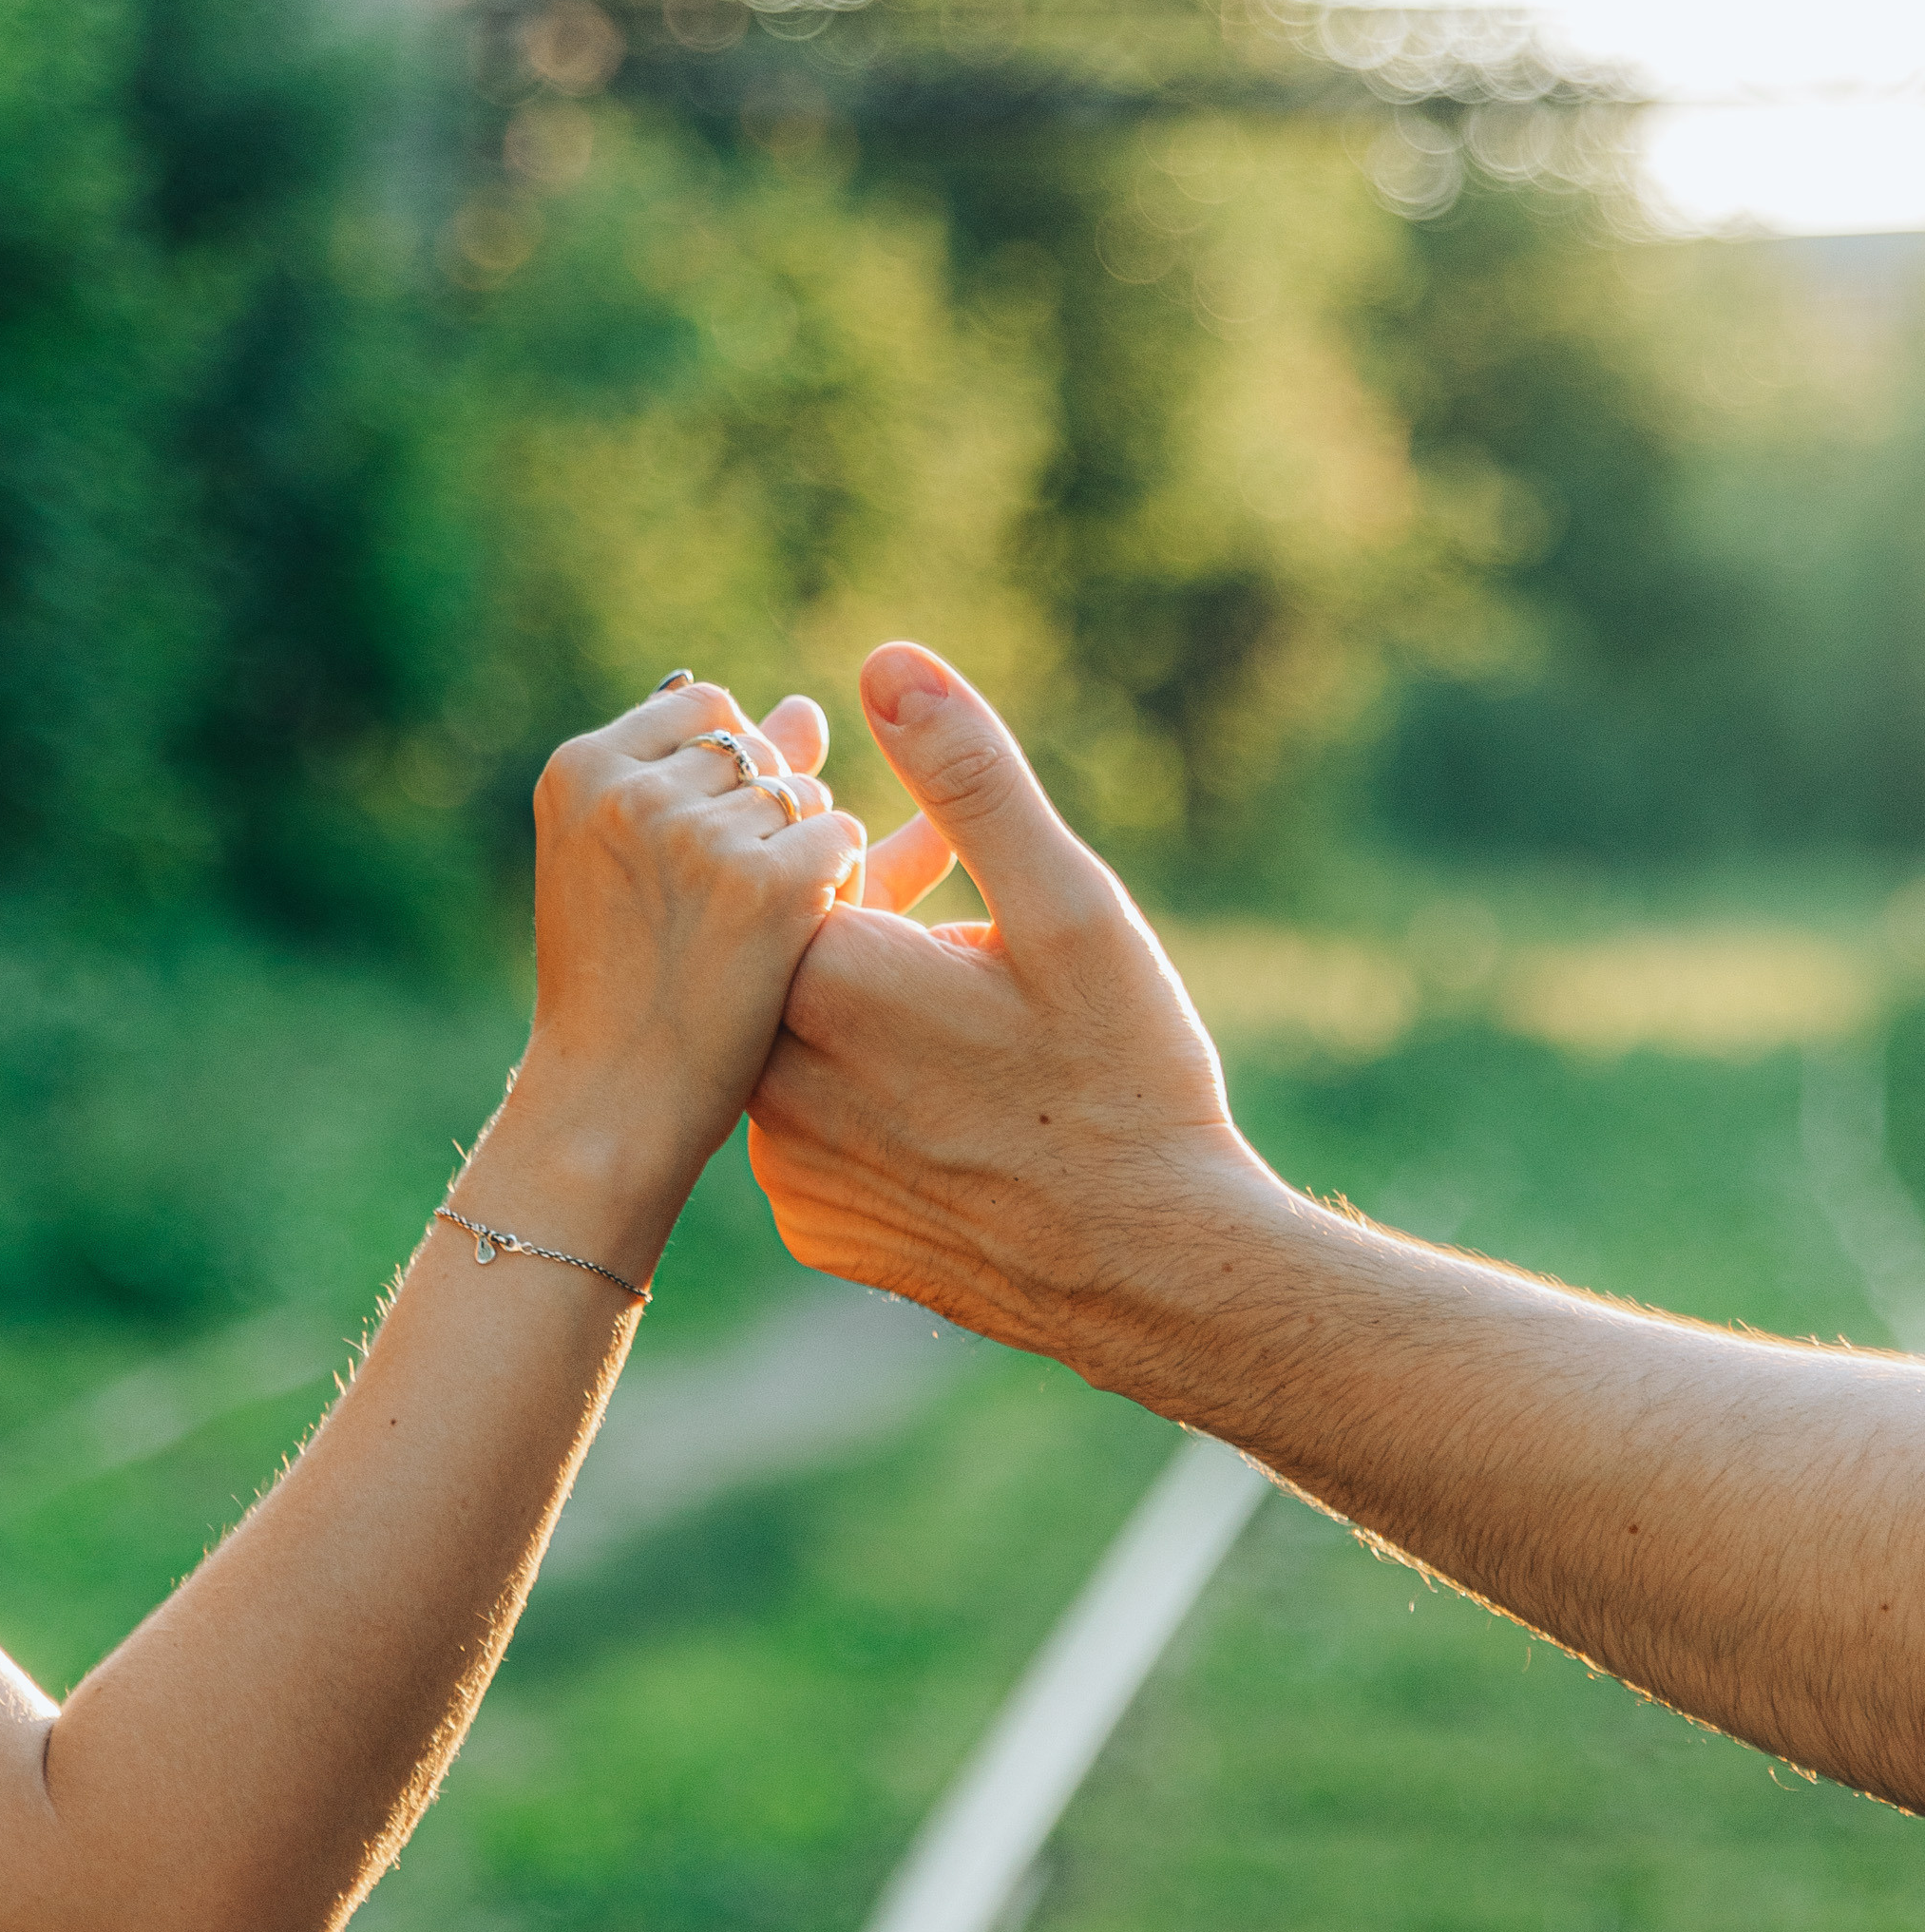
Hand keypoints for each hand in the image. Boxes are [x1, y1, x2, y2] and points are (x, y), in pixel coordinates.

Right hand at [478, 678, 864, 1265]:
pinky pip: (843, 840)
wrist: (611, 1104)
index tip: (706, 857)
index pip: (704, 706)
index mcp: (579, 768)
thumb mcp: (619, 863)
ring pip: (806, 794)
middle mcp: (632, 788)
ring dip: (803, 853)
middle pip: (758, 749)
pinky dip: (838, 888)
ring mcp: (699, 835)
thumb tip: (806, 710)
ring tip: (751, 933)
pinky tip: (793, 944)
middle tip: (725, 910)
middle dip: (767, 815)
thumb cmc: (619, 989)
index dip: (730, 775)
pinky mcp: (768, 886)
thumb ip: (700, 777)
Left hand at [749, 646, 1274, 1398]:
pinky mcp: (812, 1228)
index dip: (874, 848)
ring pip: (799, 1048)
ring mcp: (785, 1165)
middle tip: (959, 927)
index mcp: (821, 979)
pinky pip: (813, 1134)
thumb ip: (969, 776)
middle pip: (794, 959)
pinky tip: (949, 1104)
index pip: (803, 872)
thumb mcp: (1066, 905)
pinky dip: (865, 1104)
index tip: (940, 856)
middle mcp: (773, 1076)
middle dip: (867, 922)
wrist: (1157, 1270)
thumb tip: (884, 661)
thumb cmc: (1124, 1079)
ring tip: (969, 1018)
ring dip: (863, 1014)